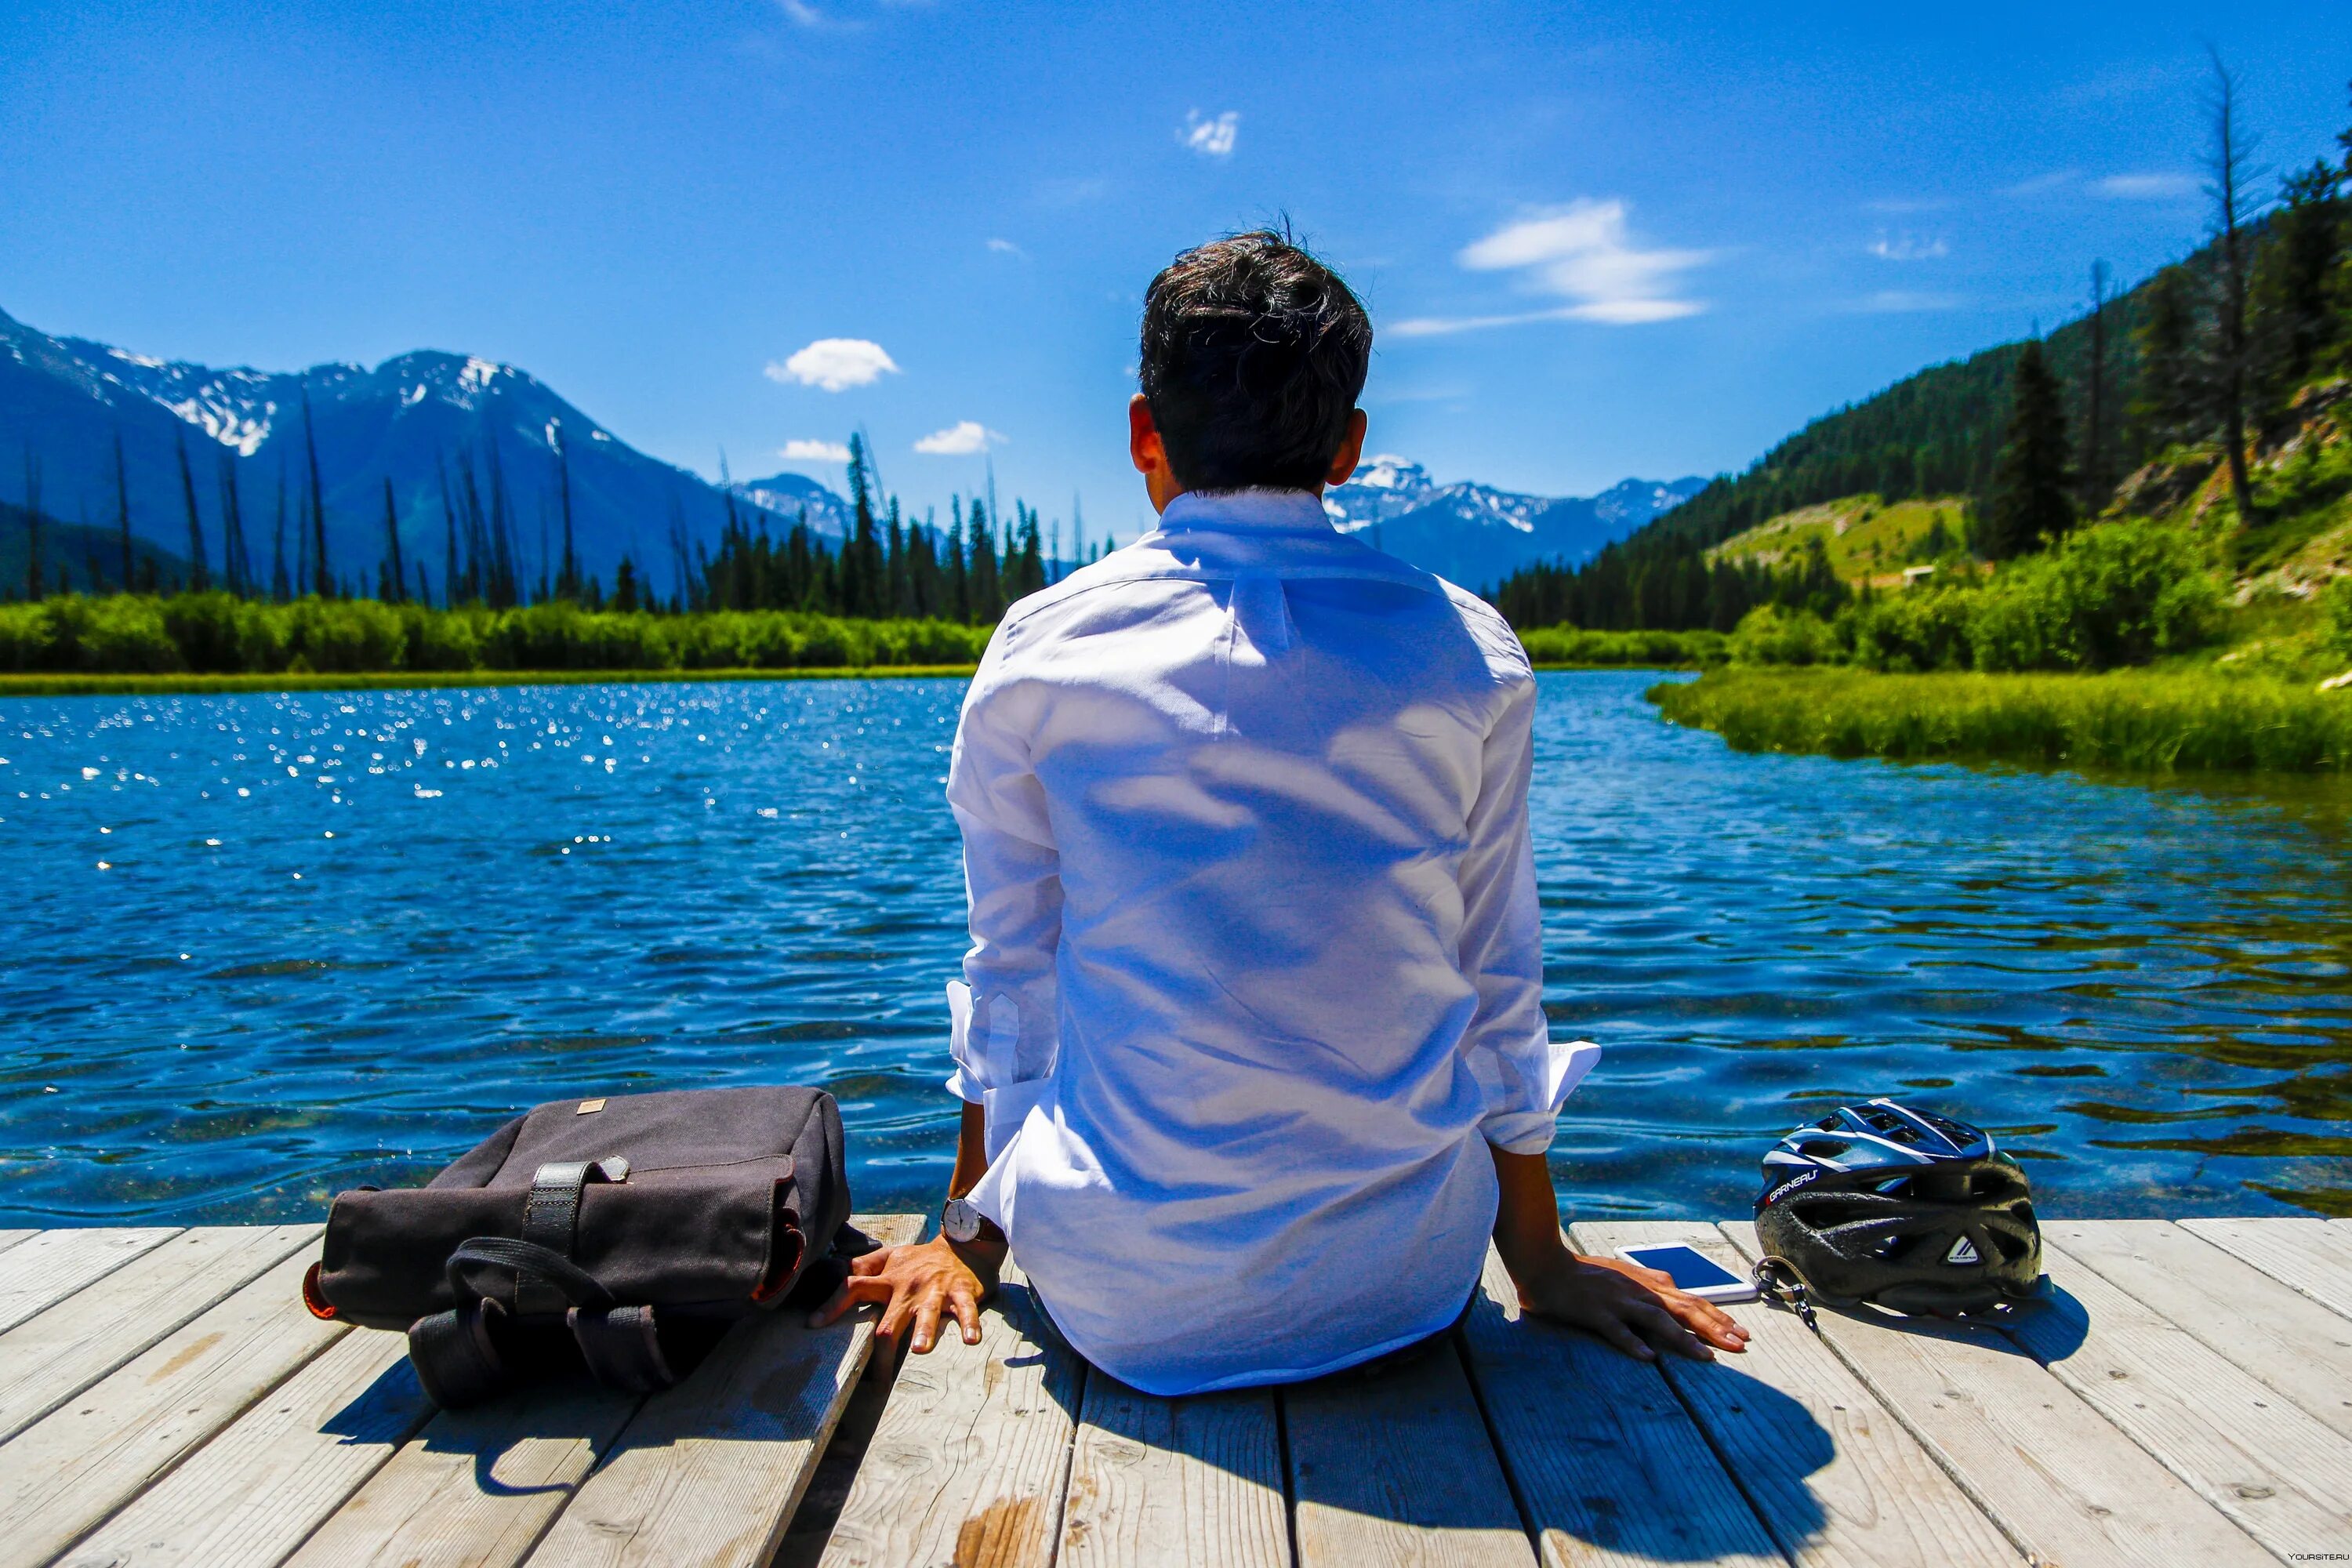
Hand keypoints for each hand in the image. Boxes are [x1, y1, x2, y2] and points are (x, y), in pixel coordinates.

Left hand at [807, 1236, 1002, 1354]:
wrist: (963, 1244)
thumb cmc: (921, 1258)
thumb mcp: (891, 1256)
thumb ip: (863, 1266)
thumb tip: (833, 1270)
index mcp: (889, 1279)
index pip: (855, 1287)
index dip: (833, 1304)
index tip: (813, 1324)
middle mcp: (909, 1287)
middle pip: (891, 1320)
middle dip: (883, 1349)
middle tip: (878, 1382)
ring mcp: (935, 1291)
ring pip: (927, 1314)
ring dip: (924, 1332)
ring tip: (920, 1351)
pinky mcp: (961, 1292)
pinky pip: (965, 1309)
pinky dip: (969, 1324)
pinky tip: (971, 1340)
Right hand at [1511, 1248, 1751, 1361]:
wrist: (1547, 1266)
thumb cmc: (1586, 1274)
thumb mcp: (1625, 1274)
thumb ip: (1650, 1281)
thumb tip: (1674, 1285)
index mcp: (1648, 1284)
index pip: (1692, 1301)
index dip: (1719, 1317)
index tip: (1741, 1333)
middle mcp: (1639, 1291)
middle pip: (1684, 1309)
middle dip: (1715, 1328)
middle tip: (1739, 1345)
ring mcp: (1618, 1301)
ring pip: (1657, 1320)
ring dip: (1683, 1338)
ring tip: (1704, 1356)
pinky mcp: (1596, 1312)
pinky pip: (1617, 1330)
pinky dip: (1633, 1343)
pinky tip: (1647, 1357)